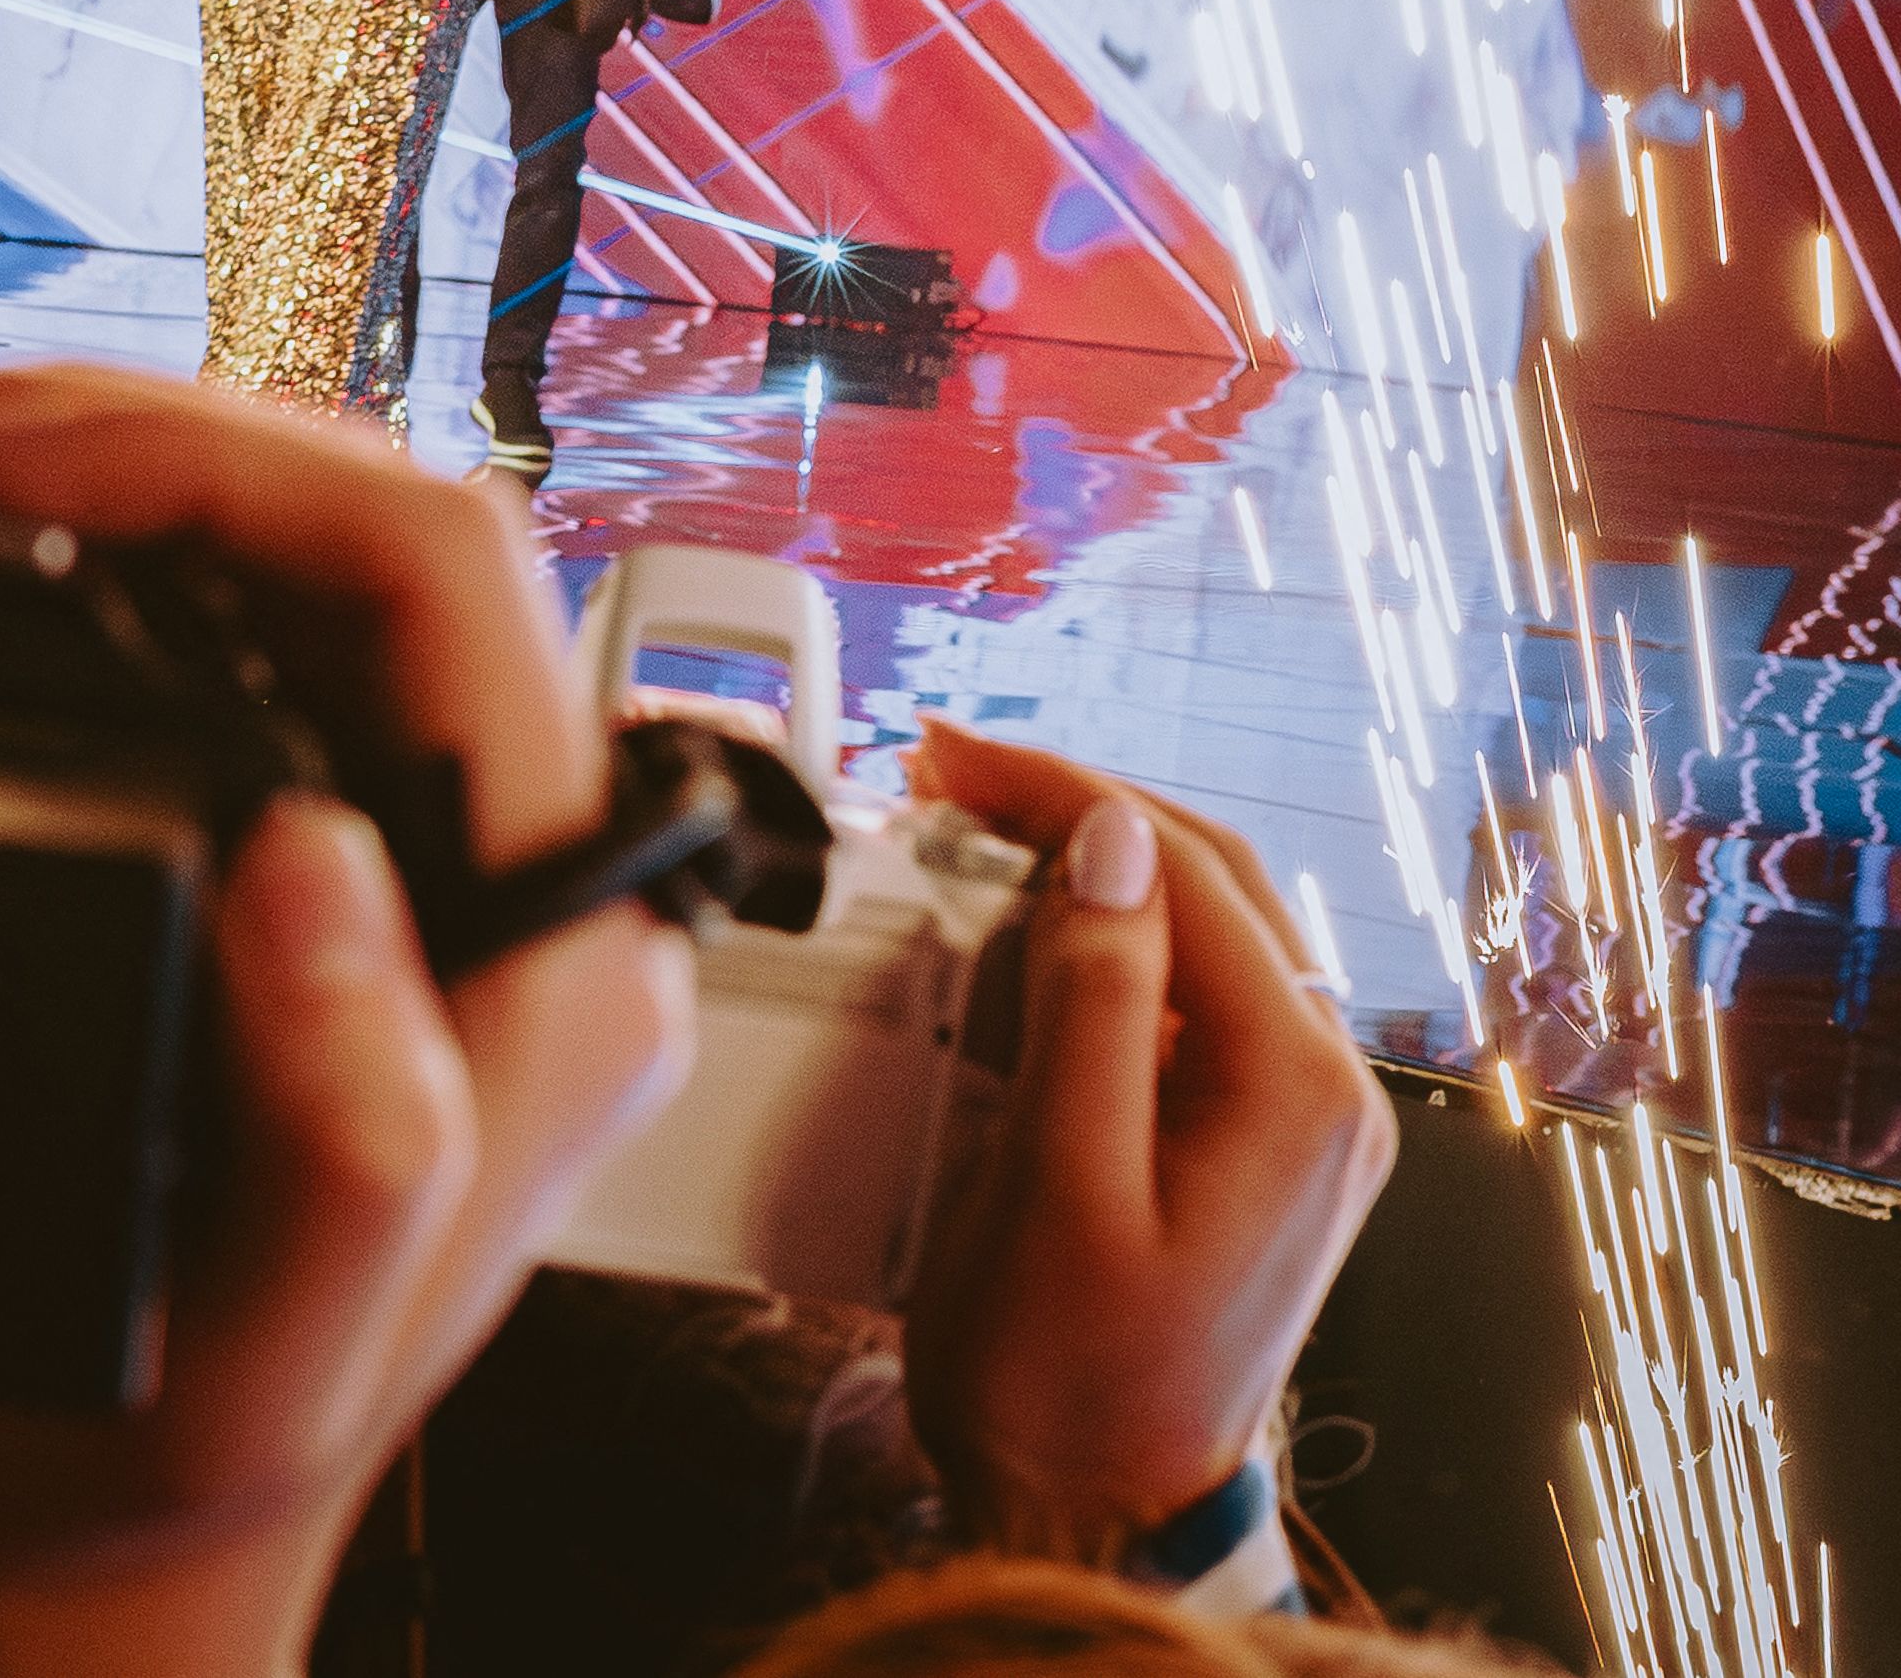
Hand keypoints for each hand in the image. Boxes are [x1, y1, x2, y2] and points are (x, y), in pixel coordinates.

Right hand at [0, 369, 690, 1668]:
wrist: (75, 1579)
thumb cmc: (159, 1490)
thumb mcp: (266, 1342)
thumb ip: (352, 1122)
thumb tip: (321, 859)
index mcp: (545, 948)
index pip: (428, 568)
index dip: (207, 459)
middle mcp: (488, 874)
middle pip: (329, 519)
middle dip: (87, 435)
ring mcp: (375, 866)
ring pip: (240, 556)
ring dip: (41, 481)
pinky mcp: (257, 879)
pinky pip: (167, 641)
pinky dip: (18, 573)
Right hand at [902, 723, 1395, 1559]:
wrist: (1097, 1513)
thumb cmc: (1065, 1377)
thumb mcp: (1054, 1182)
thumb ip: (1091, 1003)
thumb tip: (1104, 845)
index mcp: (1296, 1090)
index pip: (1182, 871)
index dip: (1060, 793)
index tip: (947, 758)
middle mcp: (1326, 1093)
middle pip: (1209, 884)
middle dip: (1077, 812)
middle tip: (946, 777)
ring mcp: (1298, 1124)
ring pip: (1202, 935)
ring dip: (1090, 874)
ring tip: (970, 842)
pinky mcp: (1254, 1151)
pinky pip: (1189, 1006)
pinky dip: (1105, 953)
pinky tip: (1025, 949)